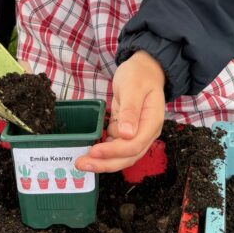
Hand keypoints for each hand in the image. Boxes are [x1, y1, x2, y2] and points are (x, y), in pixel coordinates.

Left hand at [75, 51, 165, 173]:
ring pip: (121, 156)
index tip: (94, 151)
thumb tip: (127, 135)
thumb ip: (131, 110)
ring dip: (103, 161)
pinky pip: (116, 147)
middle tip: (81, 163)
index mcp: (151, 123)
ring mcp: (137, 134)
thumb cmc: (139, 75)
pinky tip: (89, 151)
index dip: (114, 151)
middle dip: (105, 163)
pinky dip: (104, 152)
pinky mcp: (127, 132)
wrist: (144, 69)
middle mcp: (146, 133)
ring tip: (82, 161)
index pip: (134, 146)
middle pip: (128, 157)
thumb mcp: (133, 87)